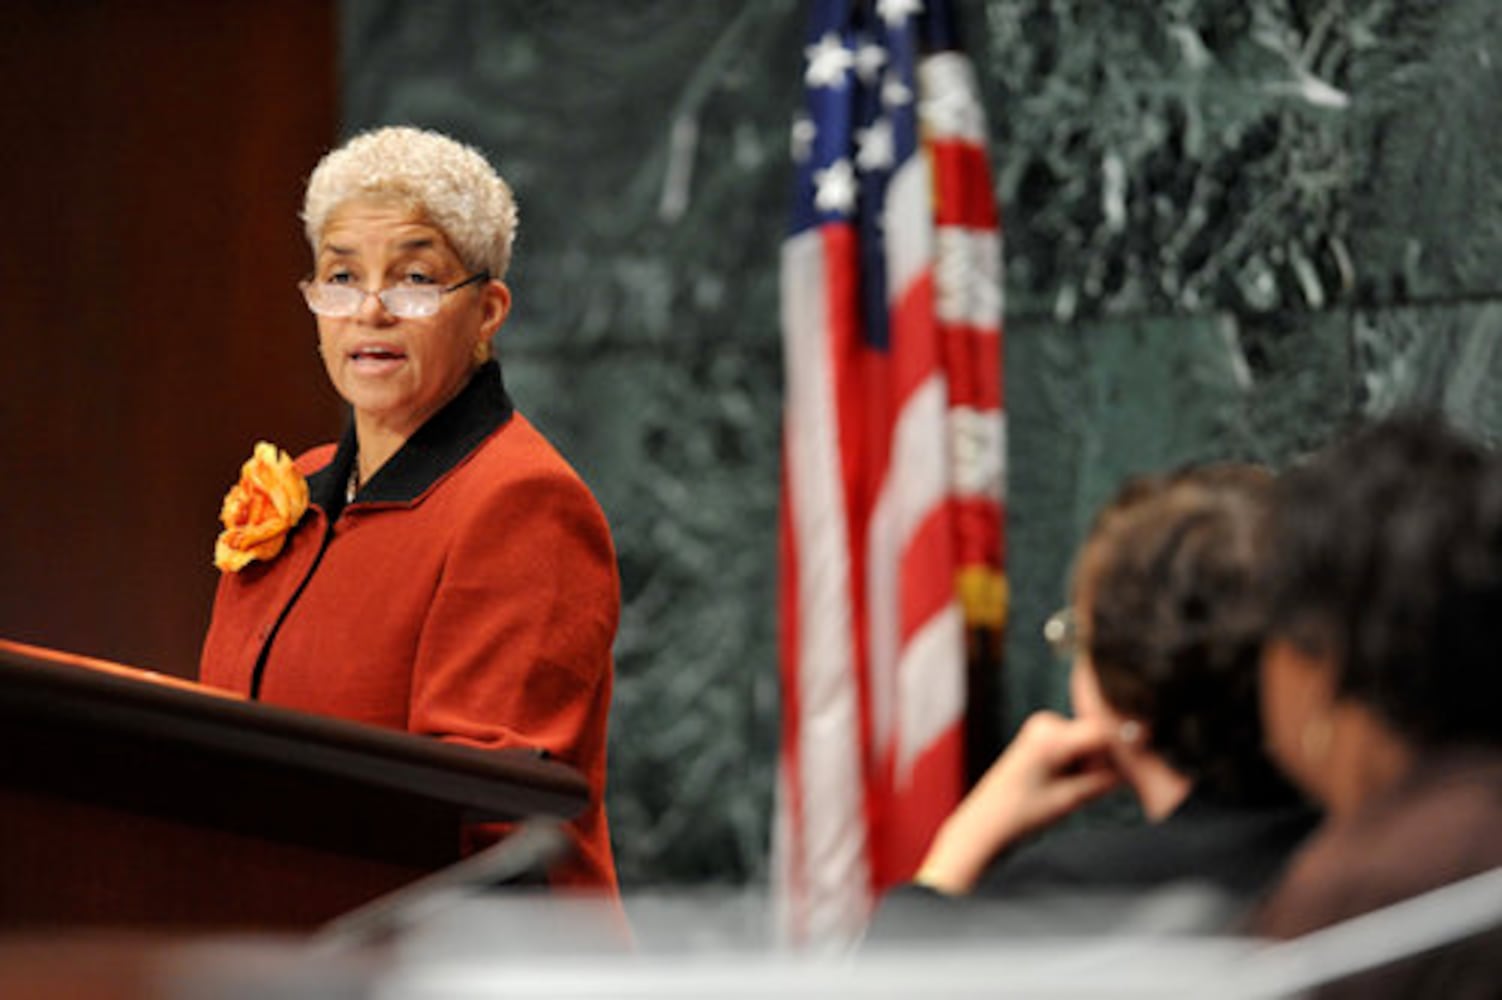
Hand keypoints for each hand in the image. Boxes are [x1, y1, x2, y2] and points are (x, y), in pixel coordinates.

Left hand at [913, 710, 1121, 894]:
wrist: (988, 819)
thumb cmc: (1023, 812)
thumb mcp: (1072, 798)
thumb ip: (1107, 777)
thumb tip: (1137, 758)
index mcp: (1051, 736)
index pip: (1105, 732)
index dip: (1125, 749)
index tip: (1136, 769)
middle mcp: (1047, 722)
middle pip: (1100, 736)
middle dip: (1102, 763)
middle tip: (1082, 790)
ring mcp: (1045, 724)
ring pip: (1091, 741)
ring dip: (1090, 764)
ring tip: (1065, 788)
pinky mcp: (1046, 732)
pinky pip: (1079, 743)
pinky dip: (1080, 762)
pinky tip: (1061, 780)